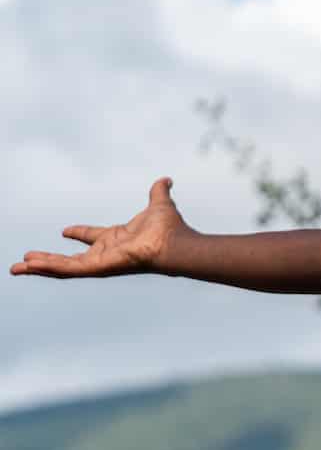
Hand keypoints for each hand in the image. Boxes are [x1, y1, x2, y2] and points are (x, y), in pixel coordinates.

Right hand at [9, 176, 192, 278]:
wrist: (175, 242)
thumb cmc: (170, 228)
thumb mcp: (159, 203)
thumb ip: (159, 192)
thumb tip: (167, 180)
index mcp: (117, 238)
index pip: (93, 237)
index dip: (79, 233)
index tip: (65, 230)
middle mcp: (107, 253)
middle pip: (71, 259)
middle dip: (48, 260)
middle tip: (27, 260)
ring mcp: (101, 262)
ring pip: (63, 267)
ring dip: (40, 266)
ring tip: (17, 267)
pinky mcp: (98, 267)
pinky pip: (67, 269)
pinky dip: (48, 267)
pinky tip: (28, 266)